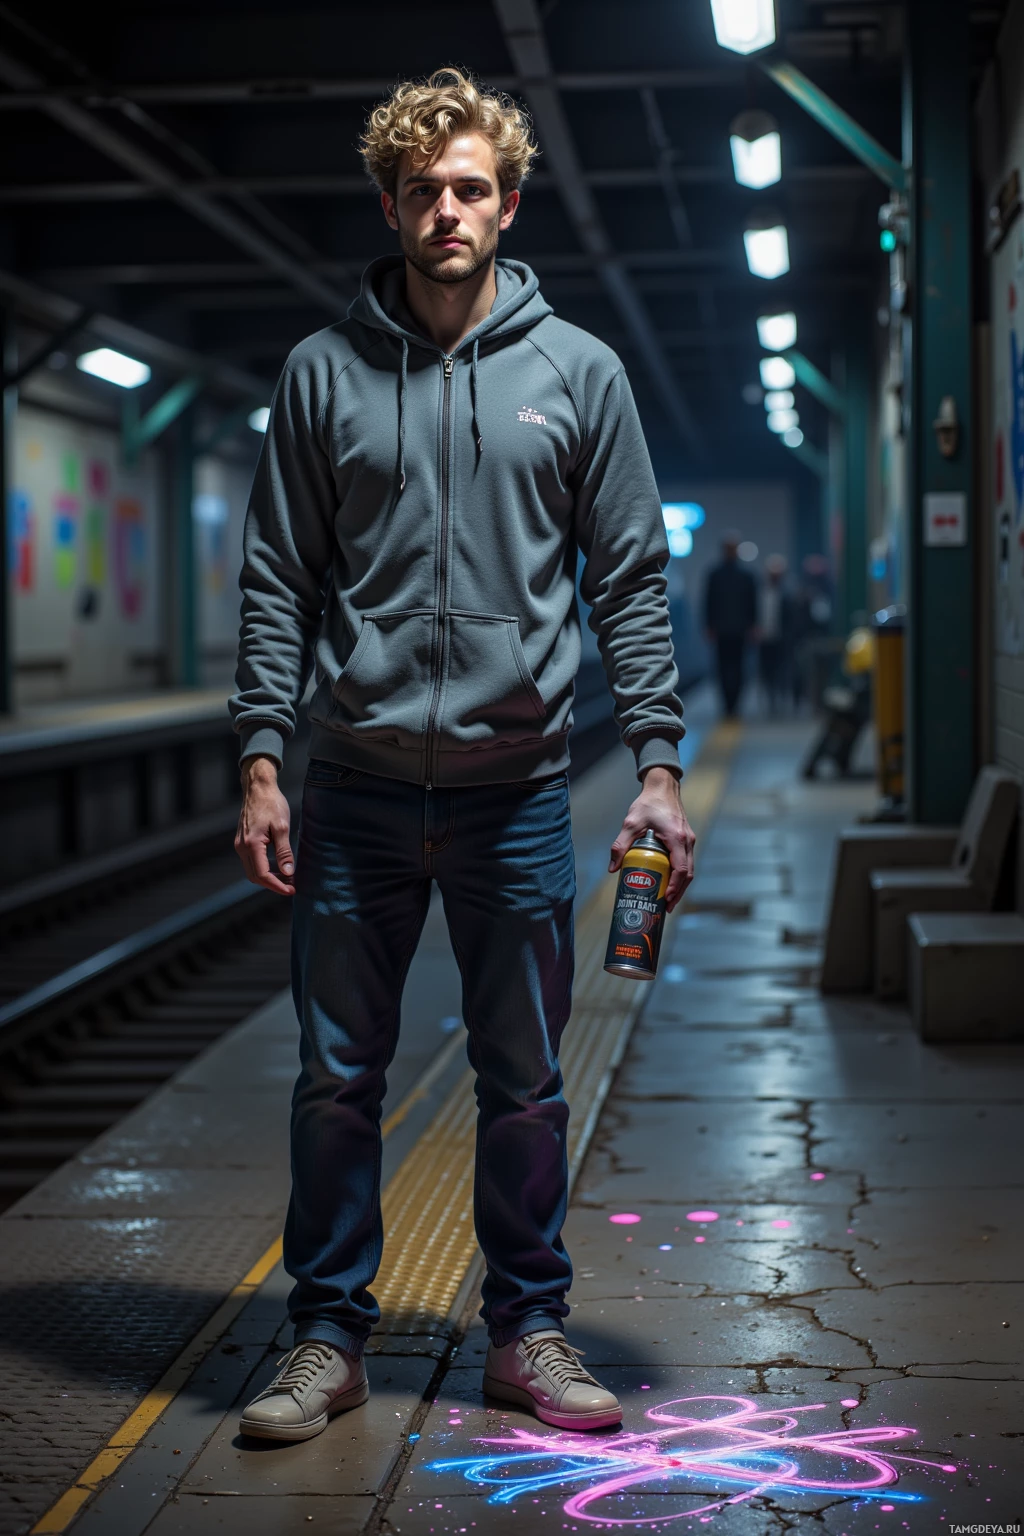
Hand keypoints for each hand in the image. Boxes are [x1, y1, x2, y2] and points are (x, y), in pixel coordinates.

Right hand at [235, 756, 295, 895]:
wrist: (258, 787)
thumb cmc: (271, 803)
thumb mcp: (282, 827)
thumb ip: (284, 851)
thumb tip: (288, 872)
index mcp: (251, 844)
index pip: (263, 875)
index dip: (277, 886)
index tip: (292, 890)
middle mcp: (242, 847)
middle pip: (255, 877)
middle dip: (273, 885)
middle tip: (292, 887)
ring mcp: (240, 844)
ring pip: (252, 871)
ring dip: (268, 878)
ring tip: (288, 879)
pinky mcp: (242, 841)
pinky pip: (251, 862)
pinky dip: (264, 869)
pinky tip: (278, 867)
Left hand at [609, 766, 695, 912]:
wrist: (662, 787)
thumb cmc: (649, 803)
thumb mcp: (631, 823)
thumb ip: (621, 845)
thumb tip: (613, 868)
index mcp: (677, 838)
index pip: (680, 869)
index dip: (674, 887)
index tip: (665, 899)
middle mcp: (687, 841)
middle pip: (688, 874)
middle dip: (678, 892)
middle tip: (666, 907)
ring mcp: (689, 840)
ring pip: (689, 869)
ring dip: (680, 886)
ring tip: (668, 900)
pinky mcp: (686, 839)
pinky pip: (686, 861)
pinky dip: (680, 875)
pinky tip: (669, 882)